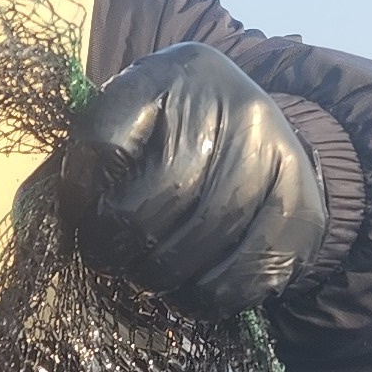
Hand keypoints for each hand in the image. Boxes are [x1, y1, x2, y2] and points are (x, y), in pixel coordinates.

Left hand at [58, 43, 326, 318]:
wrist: (255, 142)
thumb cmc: (170, 140)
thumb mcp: (128, 126)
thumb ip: (94, 163)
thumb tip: (68, 229)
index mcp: (172, 74)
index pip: (107, 142)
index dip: (83, 200)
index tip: (83, 227)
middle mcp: (235, 104)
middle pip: (167, 192)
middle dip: (126, 245)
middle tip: (112, 263)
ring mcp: (278, 152)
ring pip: (208, 233)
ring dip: (163, 275)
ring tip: (147, 278)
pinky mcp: (303, 206)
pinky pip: (247, 271)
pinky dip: (206, 297)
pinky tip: (186, 293)